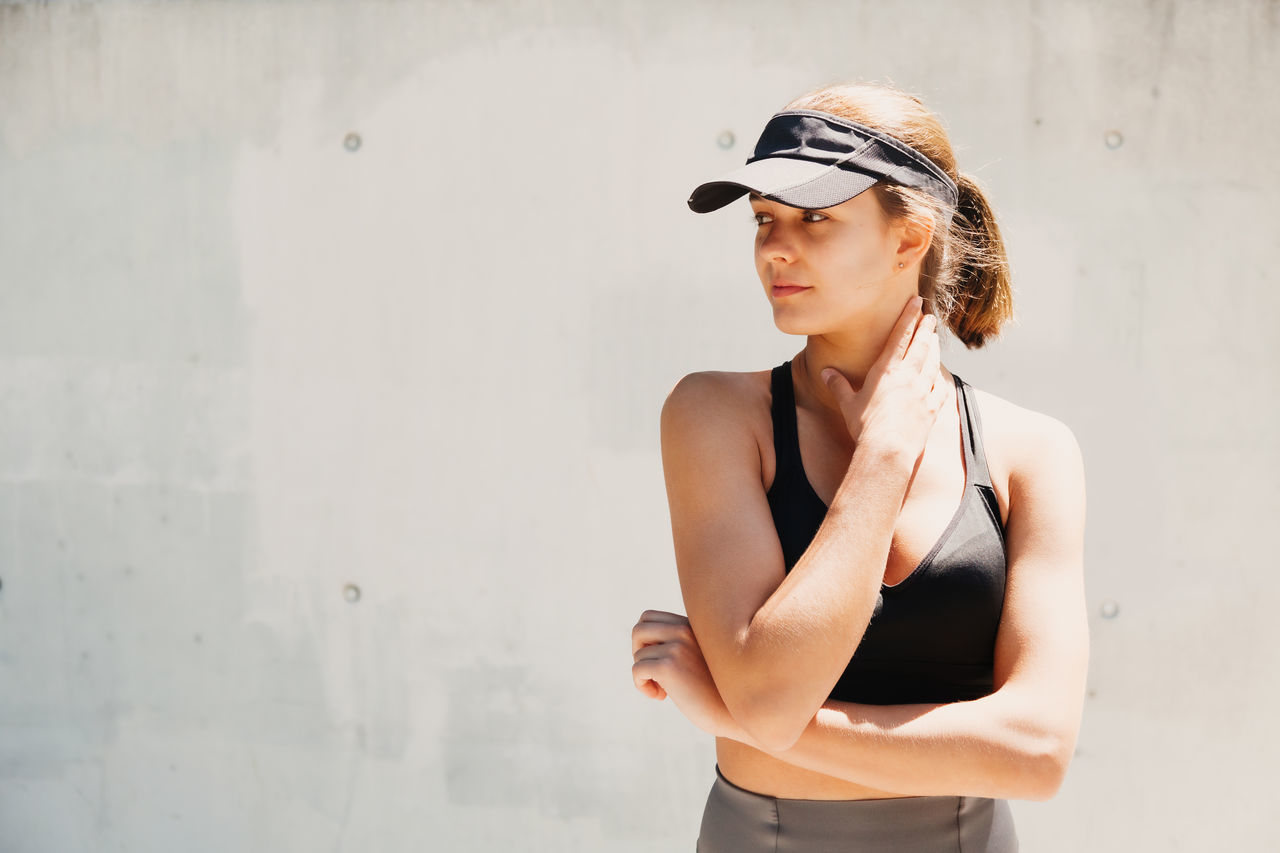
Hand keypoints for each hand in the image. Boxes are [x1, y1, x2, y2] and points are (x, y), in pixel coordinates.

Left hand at [631, 610, 744, 739]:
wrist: (735, 713)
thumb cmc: (717, 692)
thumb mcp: (699, 659)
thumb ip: (679, 645)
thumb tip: (642, 647)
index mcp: (691, 625)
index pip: (648, 617)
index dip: (645, 641)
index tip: (659, 661)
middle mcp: (684, 630)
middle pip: (638, 630)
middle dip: (638, 653)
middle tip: (653, 673)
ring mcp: (677, 646)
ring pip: (638, 655)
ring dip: (643, 675)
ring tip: (663, 690)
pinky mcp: (669, 666)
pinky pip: (637, 670)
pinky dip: (641, 685)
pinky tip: (661, 696)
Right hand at [820, 295, 946, 461]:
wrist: (888, 452)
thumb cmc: (864, 427)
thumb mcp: (847, 404)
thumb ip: (838, 385)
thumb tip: (825, 372)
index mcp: (886, 371)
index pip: (900, 337)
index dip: (908, 317)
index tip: (916, 302)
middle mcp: (908, 377)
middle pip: (921, 345)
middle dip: (925, 328)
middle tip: (930, 316)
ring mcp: (924, 392)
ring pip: (933, 363)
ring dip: (934, 348)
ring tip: (935, 338)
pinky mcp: (933, 409)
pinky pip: (941, 388)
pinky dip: (941, 378)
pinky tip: (941, 376)